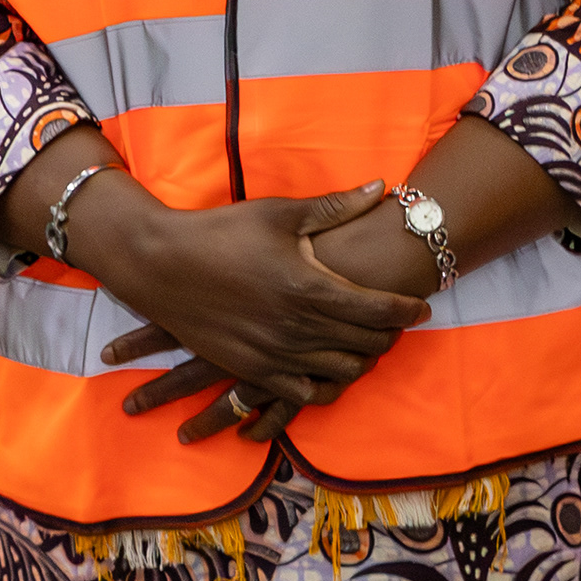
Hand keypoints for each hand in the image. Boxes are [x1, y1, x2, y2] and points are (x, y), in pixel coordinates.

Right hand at [100, 181, 427, 441]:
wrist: (159, 264)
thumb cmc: (221, 232)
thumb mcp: (280, 213)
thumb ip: (336, 207)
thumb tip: (382, 188)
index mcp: (309, 288)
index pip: (379, 310)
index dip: (407, 309)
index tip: (421, 306)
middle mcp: (297, 328)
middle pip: (367, 343)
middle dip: (390, 334)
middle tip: (398, 322)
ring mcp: (274, 354)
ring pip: (341, 371)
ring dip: (363, 359)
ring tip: (368, 343)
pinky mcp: (251, 369)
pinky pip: (304, 392)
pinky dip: (326, 384)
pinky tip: (331, 369)